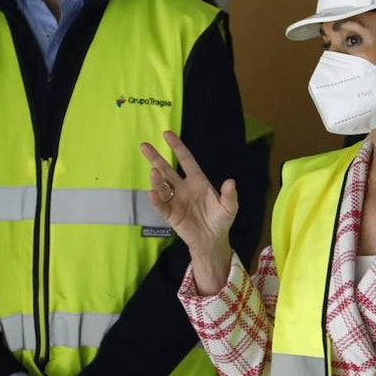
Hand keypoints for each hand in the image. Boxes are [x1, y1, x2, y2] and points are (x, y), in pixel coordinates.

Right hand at [140, 130, 237, 255]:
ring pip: (162, 186)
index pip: (186, 160)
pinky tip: (153, 193)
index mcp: (198, 181)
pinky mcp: (171, 215)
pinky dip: (156, 199)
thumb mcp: (229, 207)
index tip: (167, 134)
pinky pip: (161, 205)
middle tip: (144, 145)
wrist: (213, 241)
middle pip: (167, 169)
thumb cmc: (221, 220)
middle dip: (155, 158)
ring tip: (153, 171)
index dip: (177, 147)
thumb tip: (230, 182)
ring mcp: (176, 200)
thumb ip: (229, 195)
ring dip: (157, 179)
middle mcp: (184, 188)